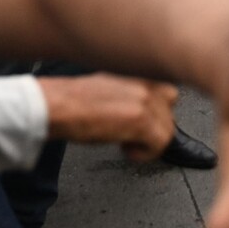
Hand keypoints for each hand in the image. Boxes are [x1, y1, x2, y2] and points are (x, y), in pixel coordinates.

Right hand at [37, 74, 178, 161]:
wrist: (57, 105)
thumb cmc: (74, 100)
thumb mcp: (112, 87)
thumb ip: (133, 93)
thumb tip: (144, 110)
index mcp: (141, 74)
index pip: (169, 94)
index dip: (156, 113)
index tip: (141, 124)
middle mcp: (148, 84)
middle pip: (171, 114)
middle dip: (153, 128)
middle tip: (131, 135)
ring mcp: (146, 101)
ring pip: (167, 131)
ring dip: (148, 142)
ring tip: (125, 141)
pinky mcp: (141, 121)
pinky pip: (160, 144)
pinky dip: (144, 153)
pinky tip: (124, 148)